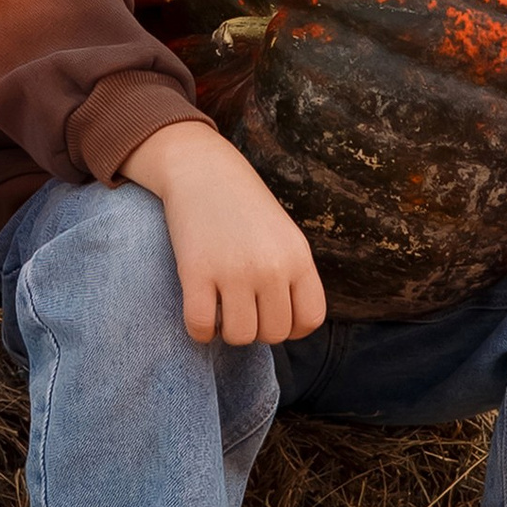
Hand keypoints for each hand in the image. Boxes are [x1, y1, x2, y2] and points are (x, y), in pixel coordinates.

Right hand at [121, 123, 326, 346]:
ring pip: (239, 336)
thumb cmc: (244, 209)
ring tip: (221, 309)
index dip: (291, 327)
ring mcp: (234, 271)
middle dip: (257, 328)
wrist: (202, 171)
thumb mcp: (284, 236)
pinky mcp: (196, 272)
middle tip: (242, 308)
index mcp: (298, 257)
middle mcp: (271, 267)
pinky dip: (199, 331)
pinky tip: (200, 313)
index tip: (271, 314)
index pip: (309, 319)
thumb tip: (288, 328)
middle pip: (273, 333)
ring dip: (228, 331)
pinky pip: (201, 327)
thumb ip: (292, 277)